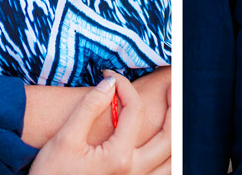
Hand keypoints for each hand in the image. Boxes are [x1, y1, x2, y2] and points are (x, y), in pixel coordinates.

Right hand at [30, 72, 169, 174]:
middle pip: (169, 138)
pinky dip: (167, 159)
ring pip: (171, 162)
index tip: (109, 76)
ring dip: (176, 137)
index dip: (124, 86)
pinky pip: (160, 174)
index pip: (134, 111)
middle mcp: (133, 173)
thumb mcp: (65, 139)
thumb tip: (109, 84)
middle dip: (174, 109)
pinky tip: (161, 145)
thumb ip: (89, 108)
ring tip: (174, 115)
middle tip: (173, 88)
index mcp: (119, 157)